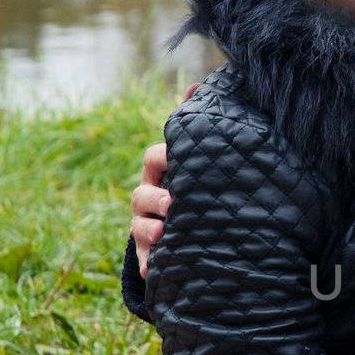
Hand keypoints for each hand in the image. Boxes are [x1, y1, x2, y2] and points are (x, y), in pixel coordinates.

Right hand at [129, 83, 197, 277]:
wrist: (216, 232)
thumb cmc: (212, 184)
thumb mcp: (209, 158)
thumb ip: (202, 124)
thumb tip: (198, 84)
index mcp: (167, 171)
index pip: (156, 157)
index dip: (164, 157)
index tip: (177, 159)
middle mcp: (154, 196)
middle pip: (141, 192)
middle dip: (154, 197)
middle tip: (173, 203)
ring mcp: (151, 225)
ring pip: (138, 225)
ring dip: (147, 229)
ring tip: (164, 234)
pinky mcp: (155, 254)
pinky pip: (146, 259)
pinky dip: (149, 264)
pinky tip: (154, 271)